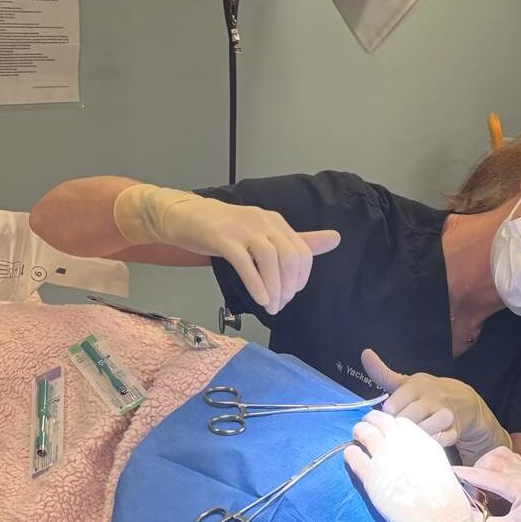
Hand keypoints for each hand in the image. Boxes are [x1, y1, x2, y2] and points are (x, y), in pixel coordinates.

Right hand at [114, 184, 338, 314]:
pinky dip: (256, 283)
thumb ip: (298, 240)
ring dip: (275, 288)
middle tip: (280, 305)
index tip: (290, 294)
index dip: (301, 278)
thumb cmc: (225, 229)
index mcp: (276, 222)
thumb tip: (336, 239)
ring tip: (271, 306)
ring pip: (270, 259)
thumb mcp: (263, 234)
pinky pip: (245, 262)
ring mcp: (243, 228)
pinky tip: (260, 299)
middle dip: (289, 287)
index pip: (302, 252)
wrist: (183, 215)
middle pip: (290, 257)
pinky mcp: (222, 237)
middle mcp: (263, 221)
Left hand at [344, 411, 476, 521]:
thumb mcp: (439, 464)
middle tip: (366, 425)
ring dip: (359, 431)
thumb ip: (423, 452)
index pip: (400, 422)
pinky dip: (350, 452)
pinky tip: (351, 454)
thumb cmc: (445, 498)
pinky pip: (354, 456)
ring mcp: (384, 457)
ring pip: (364, 433)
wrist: (439, 520)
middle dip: (372, 420)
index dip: (392, 426)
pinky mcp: (370, 475)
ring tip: (357, 435)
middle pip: (380, 421)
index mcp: (421, 440)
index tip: (388, 431)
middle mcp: (401, 443)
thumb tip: (408, 452)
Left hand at [362, 349, 511, 462]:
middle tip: (392, 432)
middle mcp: (432, 399)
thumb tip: (365, 354)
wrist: (464, 401)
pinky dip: (429, 444)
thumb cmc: (428, 393)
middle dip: (396, 428)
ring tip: (405, 439)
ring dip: (412, 437)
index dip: (385, 415)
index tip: (385, 418)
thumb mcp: (407, 382)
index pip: (393, 404)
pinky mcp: (454, 431)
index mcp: (417, 386)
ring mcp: (445, 415)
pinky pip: (440, 441)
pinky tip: (421, 444)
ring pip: (424, 429)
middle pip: (406, 418)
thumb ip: (383, 373)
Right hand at [457, 448, 520, 521]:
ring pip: (504, 457)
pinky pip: (512, 463)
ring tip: (482, 487)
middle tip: (472, 492)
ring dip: (488, 467)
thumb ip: (480, 519)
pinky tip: (494, 485)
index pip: (487, 475)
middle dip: (477, 472)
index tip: (451, 472)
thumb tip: (464, 509)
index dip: (466, 474)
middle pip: (494, 460)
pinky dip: (499, 469)